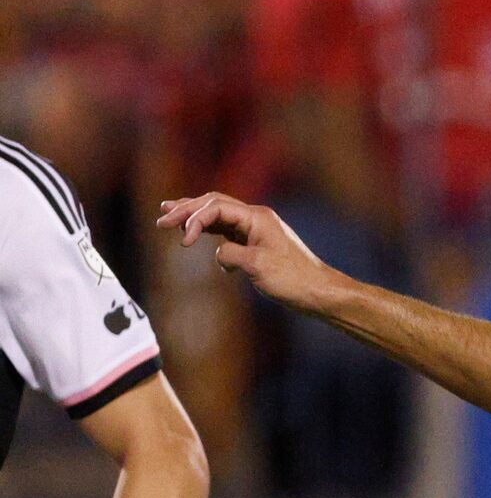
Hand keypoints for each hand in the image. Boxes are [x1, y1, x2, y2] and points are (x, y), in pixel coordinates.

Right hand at [156, 193, 341, 310]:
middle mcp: (256, 218)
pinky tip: (197, 238)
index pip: (216, 207)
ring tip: (171, 217)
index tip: (184, 241)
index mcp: (257, 217)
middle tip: (162, 216)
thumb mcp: (258, 267)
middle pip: (214, 204)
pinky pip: (228, 231)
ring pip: (219, 216)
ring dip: (195, 217)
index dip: (194, 219)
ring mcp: (257, 229)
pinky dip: (210, 233)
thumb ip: (230, 254)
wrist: (321, 293)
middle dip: (187, 210)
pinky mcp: (258, 243)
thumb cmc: (295, 280)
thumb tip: (218, 254)